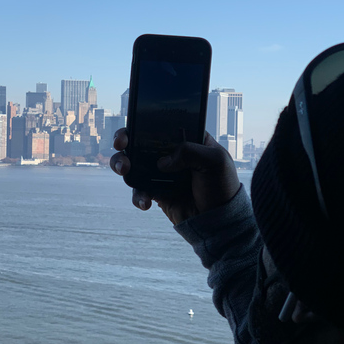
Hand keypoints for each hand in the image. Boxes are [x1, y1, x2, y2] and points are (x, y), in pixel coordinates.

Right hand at [109, 129, 239, 224]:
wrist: (218, 221)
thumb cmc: (222, 186)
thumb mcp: (215, 161)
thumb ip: (190, 152)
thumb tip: (162, 162)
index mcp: (186, 139)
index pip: (161, 124)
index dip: (143, 122)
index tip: (134, 125)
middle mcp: (170, 153)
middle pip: (139, 141)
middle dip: (124, 140)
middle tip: (120, 144)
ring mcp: (160, 173)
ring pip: (132, 164)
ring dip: (121, 164)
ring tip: (124, 172)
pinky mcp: (155, 191)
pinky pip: (137, 190)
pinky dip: (137, 195)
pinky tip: (146, 203)